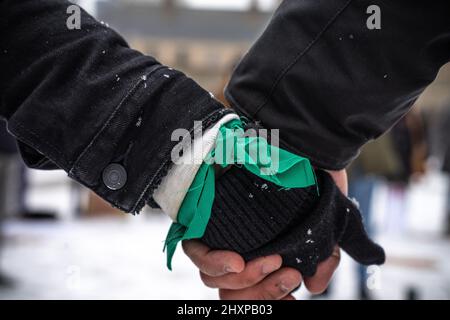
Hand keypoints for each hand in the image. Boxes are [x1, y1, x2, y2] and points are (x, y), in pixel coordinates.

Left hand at [183, 169, 346, 299]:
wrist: (300, 141)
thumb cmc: (313, 178)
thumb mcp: (331, 220)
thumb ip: (324, 255)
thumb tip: (314, 287)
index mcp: (265, 251)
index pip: (254, 291)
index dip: (270, 300)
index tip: (291, 300)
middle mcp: (241, 247)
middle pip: (234, 293)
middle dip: (264, 292)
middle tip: (289, 274)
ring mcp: (222, 234)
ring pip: (216, 281)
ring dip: (248, 280)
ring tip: (273, 260)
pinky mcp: (204, 218)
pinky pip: (197, 252)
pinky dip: (216, 264)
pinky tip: (237, 261)